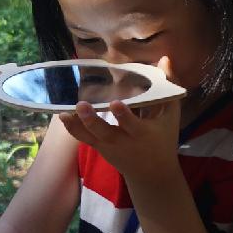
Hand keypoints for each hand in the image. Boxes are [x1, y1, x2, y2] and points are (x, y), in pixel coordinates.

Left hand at [57, 55, 182, 188]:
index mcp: (142, 133)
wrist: (152, 173)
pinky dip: (73, 128)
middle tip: (81, 105)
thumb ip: (168, 87)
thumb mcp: (170, 115)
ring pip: (90, 137)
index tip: (115, 103)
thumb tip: (164, 59)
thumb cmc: (164, 138)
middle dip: (92, 120)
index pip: (132, 124)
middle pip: (105, 132)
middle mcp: (123, 141)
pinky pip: (84, 139)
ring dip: (76, 125)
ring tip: (63, 112)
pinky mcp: (99, 148)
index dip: (123, 115)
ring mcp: (108, 146)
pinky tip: (62, 115)